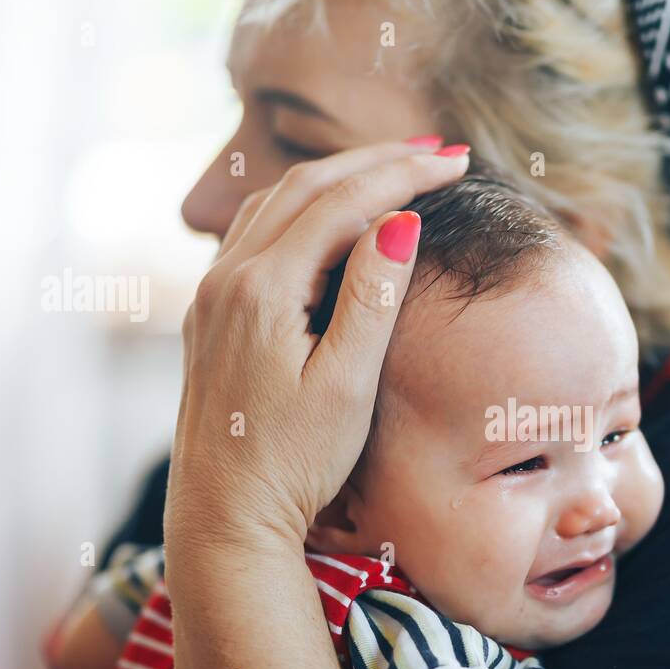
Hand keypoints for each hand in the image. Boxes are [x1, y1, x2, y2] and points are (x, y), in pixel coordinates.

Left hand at [164, 142, 469, 562]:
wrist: (224, 517)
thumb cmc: (292, 463)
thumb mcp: (346, 385)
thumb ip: (371, 298)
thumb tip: (400, 222)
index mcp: (261, 289)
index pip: (342, 202)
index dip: (404, 175)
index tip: (456, 162)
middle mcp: (226, 278)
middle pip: (306, 186)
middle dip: (376, 160)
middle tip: (439, 152)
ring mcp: (212, 294)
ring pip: (277, 202)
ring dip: (338, 178)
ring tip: (396, 170)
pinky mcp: (212, 314)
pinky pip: (257, 232)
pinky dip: (304, 207)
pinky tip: (333, 217)